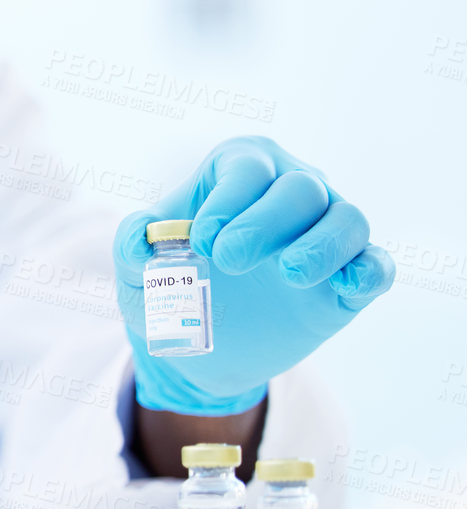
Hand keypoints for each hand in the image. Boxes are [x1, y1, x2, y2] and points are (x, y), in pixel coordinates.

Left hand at [113, 136, 394, 415]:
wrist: (199, 341)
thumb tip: (141, 236)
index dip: (228, 199)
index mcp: (238, 171)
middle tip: (228, 261)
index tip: (201, 240)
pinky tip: (347, 286)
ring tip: (290, 274)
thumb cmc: (166, 282)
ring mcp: (325, 235)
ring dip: (323, 244)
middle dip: (265, 222)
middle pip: (301, 188)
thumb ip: (132, 242)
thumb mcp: (134, 266)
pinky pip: (377, 265)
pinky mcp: (348, 280)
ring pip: (348, 219)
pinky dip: (370, 271)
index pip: (247, 166)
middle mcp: (291, 191)